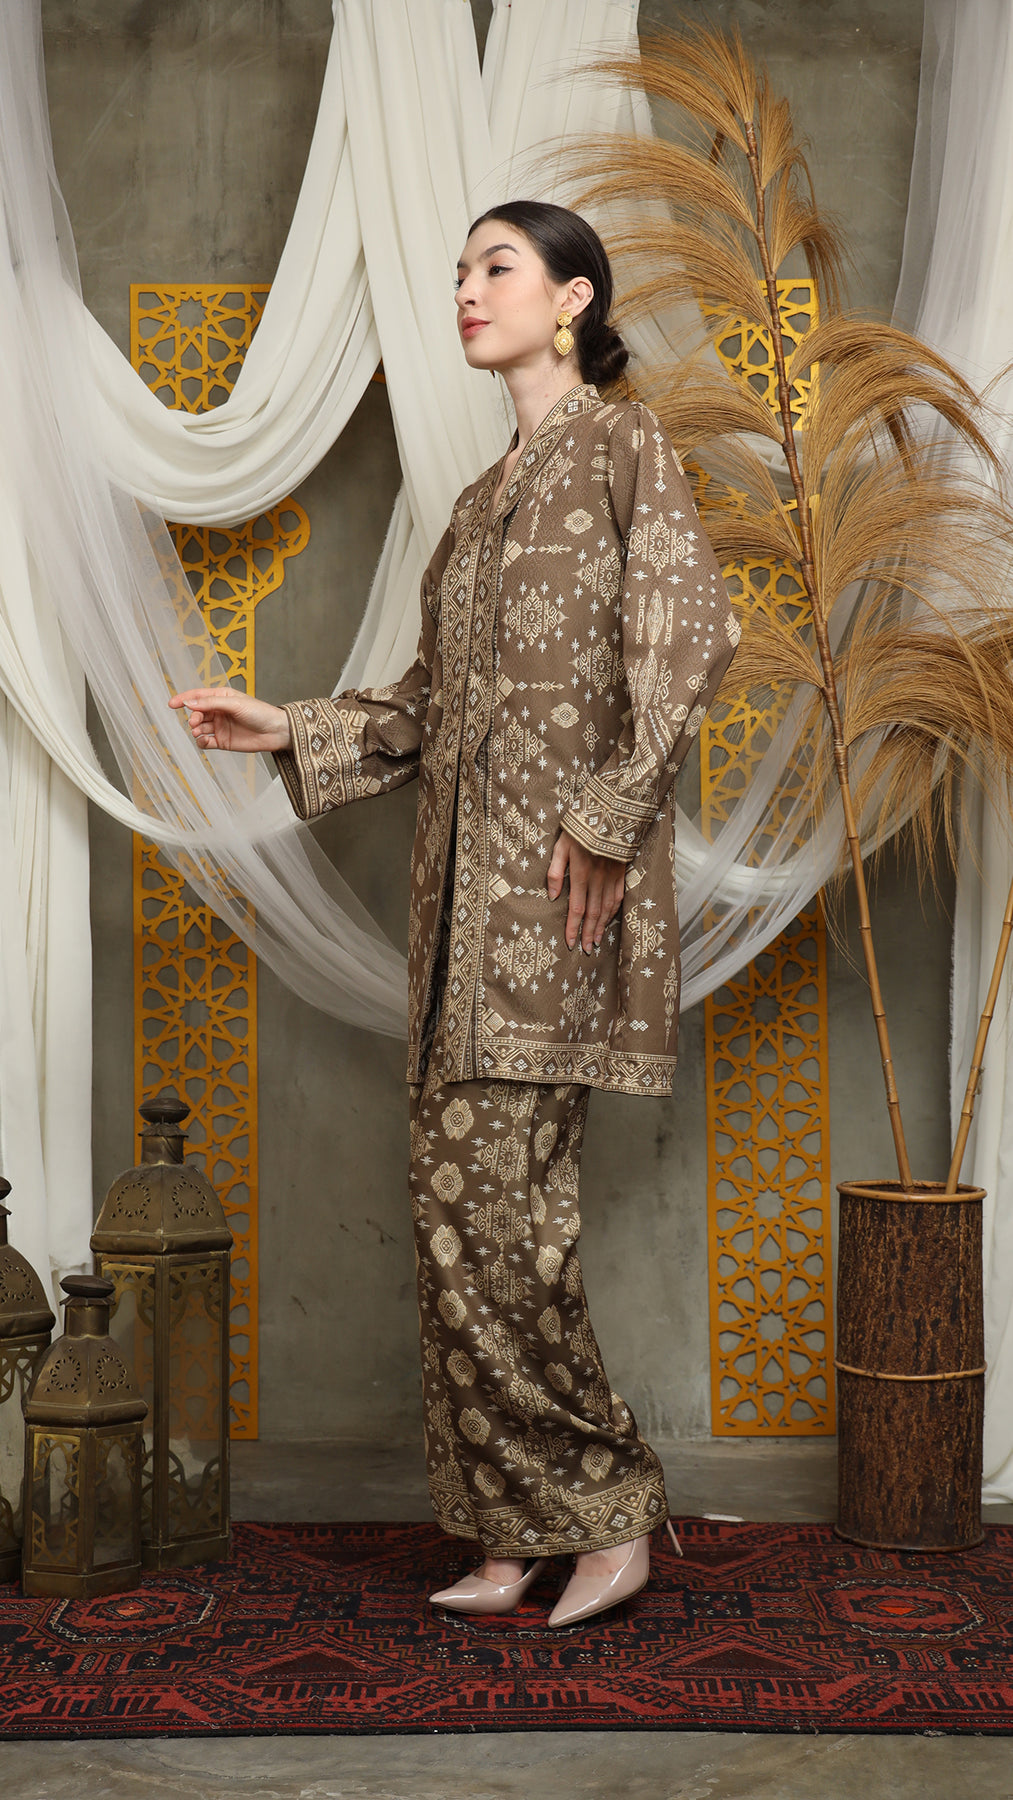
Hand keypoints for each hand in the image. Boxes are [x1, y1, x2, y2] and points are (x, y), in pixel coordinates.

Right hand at [168, 686, 291, 753]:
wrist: (276, 732)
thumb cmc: (259, 712)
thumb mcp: (234, 704)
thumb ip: (211, 703)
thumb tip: (189, 702)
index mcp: (221, 697)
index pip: (198, 696)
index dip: (183, 699)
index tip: (171, 704)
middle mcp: (218, 712)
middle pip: (197, 713)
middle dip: (192, 717)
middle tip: (194, 722)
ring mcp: (220, 727)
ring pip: (199, 728)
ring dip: (195, 730)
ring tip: (198, 731)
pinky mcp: (223, 741)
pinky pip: (206, 742)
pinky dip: (201, 742)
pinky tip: (203, 740)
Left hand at [547, 829, 625, 952]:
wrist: (610, 812)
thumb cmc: (581, 827)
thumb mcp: (561, 846)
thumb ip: (555, 872)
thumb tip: (552, 897)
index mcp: (581, 875)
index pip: (576, 909)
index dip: (573, 928)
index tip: (570, 943)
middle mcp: (598, 880)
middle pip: (593, 914)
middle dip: (588, 934)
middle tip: (586, 950)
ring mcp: (612, 877)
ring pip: (607, 909)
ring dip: (601, 927)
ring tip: (597, 941)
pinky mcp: (622, 872)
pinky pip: (618, 897)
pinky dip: (613, 912)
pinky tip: (609, 920)